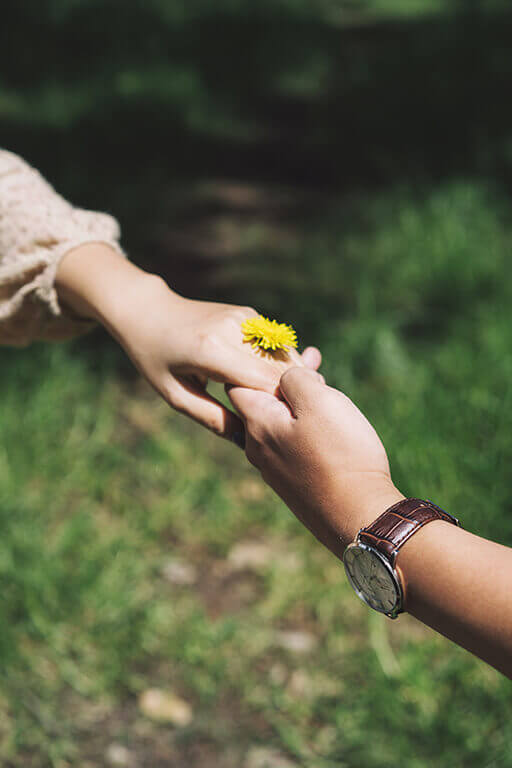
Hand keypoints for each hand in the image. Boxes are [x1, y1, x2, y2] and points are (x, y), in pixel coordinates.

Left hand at [56, 245, 320, 439]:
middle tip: (287, 421)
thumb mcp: (175, 395)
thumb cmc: (155, 358)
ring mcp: (244, 317)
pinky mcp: (249, 314)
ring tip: (284, 406)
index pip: (265, 381)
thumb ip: (212, 418)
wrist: (149, 311)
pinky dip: (279, 366)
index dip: (279, 405)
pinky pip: (274, 346)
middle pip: (281, 368)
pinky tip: (273, 385)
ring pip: (285, 355)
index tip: (280, 427)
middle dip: (288, 395)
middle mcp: (233, 328)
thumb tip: (247, 439)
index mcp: (211, 349)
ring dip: (289, 380)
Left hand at [228, 367, 402, 554]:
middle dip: (284, 379)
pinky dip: (305, 426)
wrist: (360, 516)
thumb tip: (285, 375)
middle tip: (314, 360)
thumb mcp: (319, 401)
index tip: (286, 348)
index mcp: (257, 423)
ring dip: (299, 401)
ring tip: (324, 383)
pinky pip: (292, 444)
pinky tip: (328, 422)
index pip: (238, 380)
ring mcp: (275, 469)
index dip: (260, 359)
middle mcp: (257, 448)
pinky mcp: (294, 483)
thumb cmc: (341, 454)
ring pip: (278, 422)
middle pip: (260, 401)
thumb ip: (293, 378)